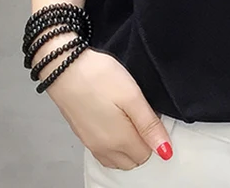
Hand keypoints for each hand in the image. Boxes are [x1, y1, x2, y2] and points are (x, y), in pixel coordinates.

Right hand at [38, 40, 172, 170]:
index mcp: (119, 141)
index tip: (149, 113)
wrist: (64, 68)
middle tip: (138, 113)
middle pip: (132, 160)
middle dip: (141, 143)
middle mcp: (104, 149)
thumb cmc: (99, 78)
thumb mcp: (132, 96)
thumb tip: (165, 151)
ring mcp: (91, 144)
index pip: (147, 154)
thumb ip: (149, 126)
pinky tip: (112, 120)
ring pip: (117, 159)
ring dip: (127, 145)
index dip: (153, 134)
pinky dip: (113, 144)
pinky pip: (104, 152)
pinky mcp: (82, 135)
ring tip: (126, 115)